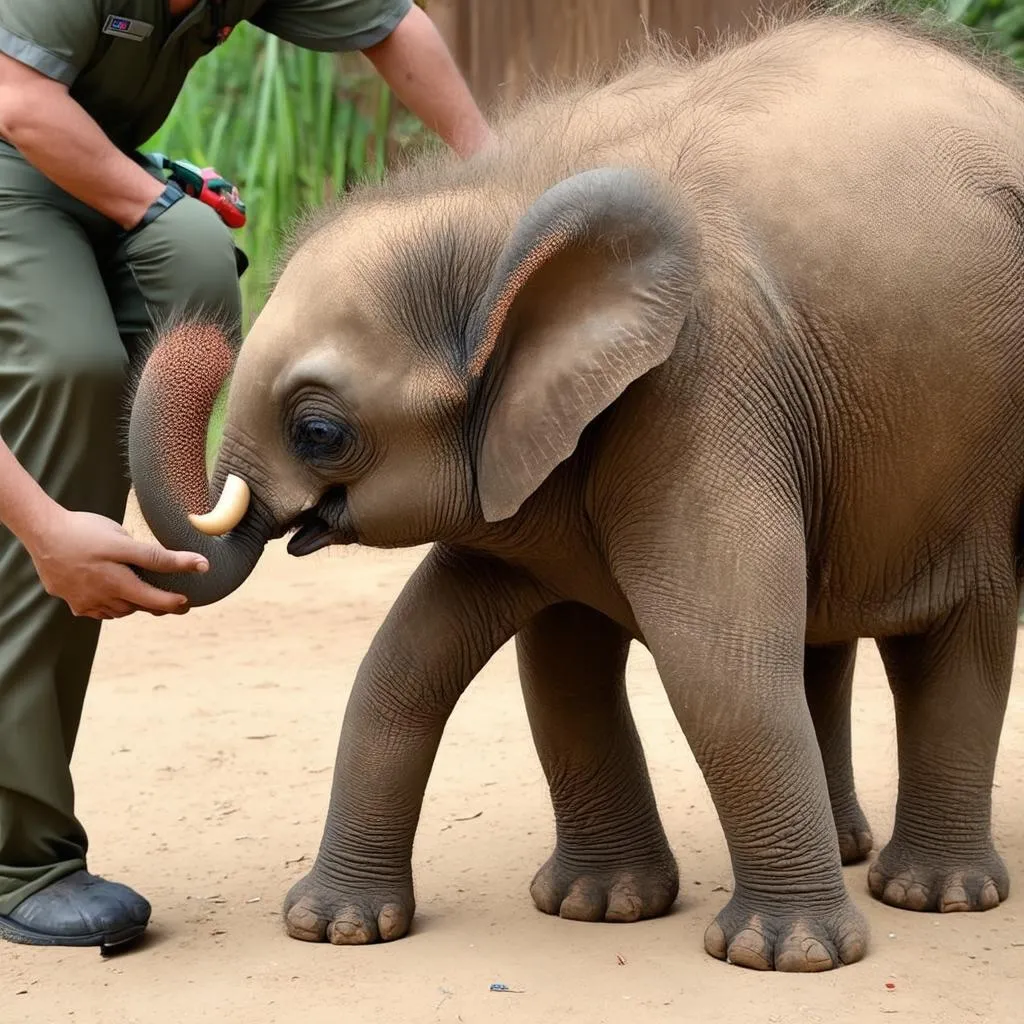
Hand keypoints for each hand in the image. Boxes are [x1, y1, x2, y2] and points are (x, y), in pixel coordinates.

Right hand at [27, 509, 208, 618]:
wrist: (41, 532)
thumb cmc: (86, 532)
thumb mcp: (126, 542)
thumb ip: (162, 558)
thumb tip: (200, 565)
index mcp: (119, 585)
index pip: (155, 601)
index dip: (174, 603)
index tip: (188, 601)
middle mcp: (102, 599)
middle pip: (137, 607)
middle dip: (156, 604)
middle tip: (174, 600)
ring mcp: (85, 602)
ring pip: (118, 610)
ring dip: (133, 604)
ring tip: (145, 595)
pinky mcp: (71, 600)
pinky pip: (99, 610)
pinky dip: (111, 604)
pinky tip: (115, 594)